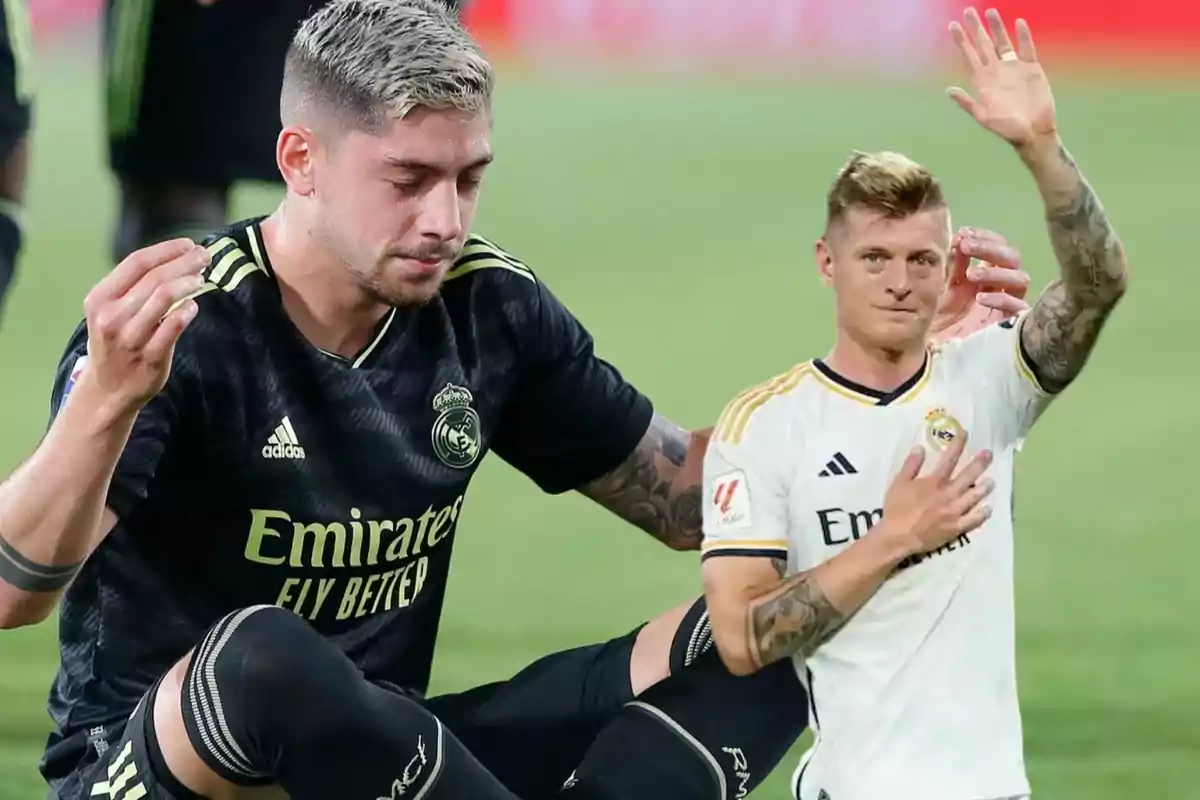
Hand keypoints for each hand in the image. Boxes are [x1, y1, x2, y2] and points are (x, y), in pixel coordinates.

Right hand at [77, 239, 207, 418]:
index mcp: (100, 299)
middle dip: (184, 263)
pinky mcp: (150, 356)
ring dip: (188, 283)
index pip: (136, 263)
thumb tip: (174, 258)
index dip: (166, 250)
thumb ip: (133, 287)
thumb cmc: (115, 342)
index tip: (189, 244)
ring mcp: (131, 337)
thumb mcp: (109, 311)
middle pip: (154, 278)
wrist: (108, 389)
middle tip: (205, 257)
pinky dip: (188, 310)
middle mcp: (112, 316)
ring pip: (164, 297)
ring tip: (201, 279)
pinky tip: (194, 306)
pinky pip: (174, 325)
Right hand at [879, 432, 993, 555]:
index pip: (949, 459)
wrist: (898, 536)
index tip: (965, 433)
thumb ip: (911, 465)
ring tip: (991, 481)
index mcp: (934, 482)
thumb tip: (920, 447)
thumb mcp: (898, 483)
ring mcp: (954, 511)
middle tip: (989, 454)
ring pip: (974, 497)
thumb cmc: (896, 508)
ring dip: (984, 488)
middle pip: (968, 476)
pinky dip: (982, 514)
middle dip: (979, 463)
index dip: (958, 444)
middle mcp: (948, 494)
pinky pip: (973, 519)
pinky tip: (988, 509)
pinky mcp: (956, 527)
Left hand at [931, 226, 1029, 341]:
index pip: (997, 247)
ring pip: (1021, 279)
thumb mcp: (940, 287)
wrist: (929, 353)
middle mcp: (999, 288)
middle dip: (991, 248)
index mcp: (984, 275)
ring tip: (972, 275)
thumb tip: (959, 238)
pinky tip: (981, 298)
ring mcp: (1006, 306)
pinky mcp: (1009, 326)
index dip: (985, 237)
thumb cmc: (935, 320)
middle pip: (1012, 259)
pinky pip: (1018, 308)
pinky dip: (1001, 299)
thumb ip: (952, 265)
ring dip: (997, 272)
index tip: (963, 233)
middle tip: (967, 246)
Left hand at [946, 8, 1056, 147]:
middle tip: (967, 11)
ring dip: (996, 28)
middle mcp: (996, 71)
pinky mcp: (1031, 68)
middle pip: (983, 44)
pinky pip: (1026, 48)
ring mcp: (1013, 68)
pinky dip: (1022, 36)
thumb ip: (967, 102)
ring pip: (1003, 42)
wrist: (1032, 131)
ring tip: (990, 11)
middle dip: (975, 28)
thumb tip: (948, 90)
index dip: (961, 41)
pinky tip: (1018, 23)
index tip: (952, 26)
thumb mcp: (983, 116)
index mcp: (982, 81)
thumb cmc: (1006, 128)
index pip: (969, 56)